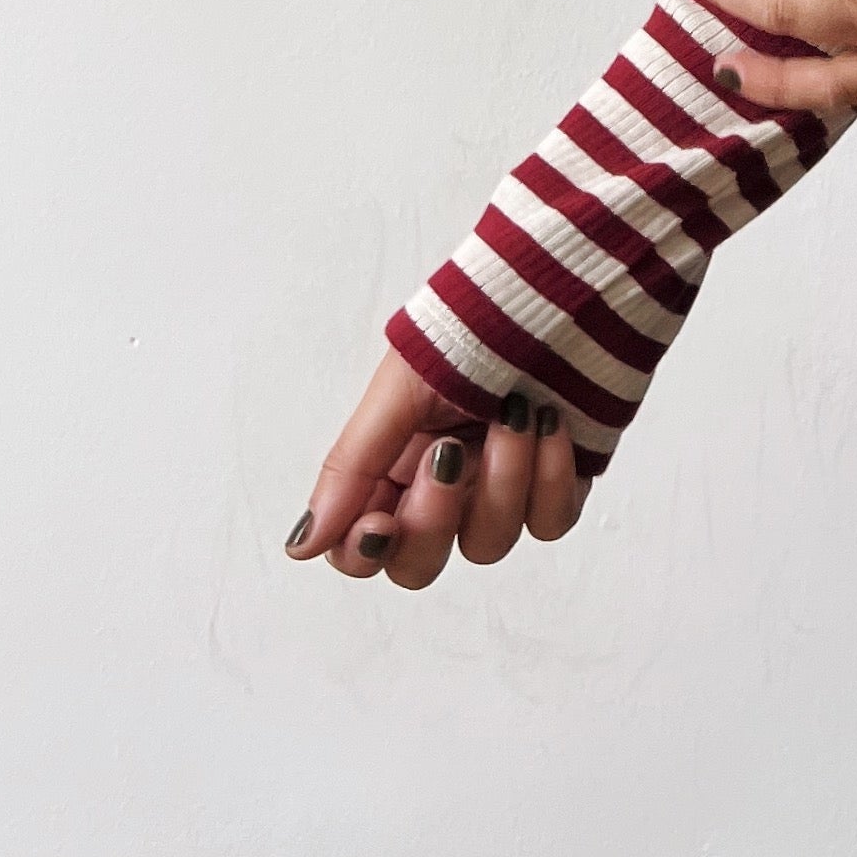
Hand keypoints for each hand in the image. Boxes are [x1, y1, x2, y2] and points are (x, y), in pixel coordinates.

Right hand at [285, 345, 592, 585]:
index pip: (361, 548)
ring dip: (502, 479)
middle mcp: (441, 487)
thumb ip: (351, 468)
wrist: (556, 292)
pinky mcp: (556, 484)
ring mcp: (499, 490)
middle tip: (447, 453)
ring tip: (515, 413)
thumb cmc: (470, 327)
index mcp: (391, 465)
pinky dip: (550, 477)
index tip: (381, 521)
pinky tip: (549, 425)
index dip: (364, 551)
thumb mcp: (397, 387)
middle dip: (433, 519)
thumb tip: (301, 545)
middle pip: (419, 563)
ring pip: (488, 544)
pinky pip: (550, 521)